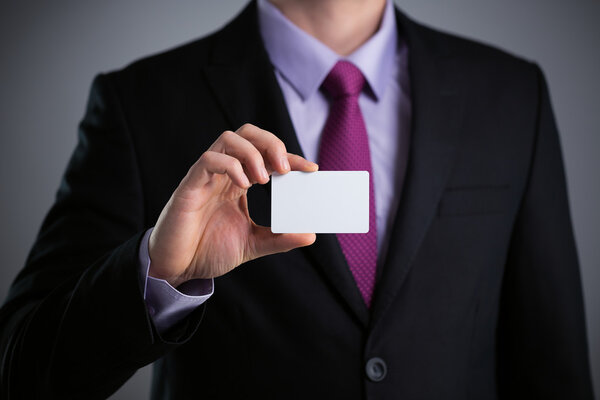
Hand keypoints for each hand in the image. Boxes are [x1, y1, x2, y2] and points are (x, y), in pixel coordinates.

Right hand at [148, 124, 317, 286]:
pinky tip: (242, 185)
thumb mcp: (252, 244)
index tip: (311, 169)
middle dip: (271, 143)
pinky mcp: (190, 186)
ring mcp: (206, 177)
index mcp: (238, 182)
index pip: (266, 155)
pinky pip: (208, 160)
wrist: (178, 268)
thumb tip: (309, 235)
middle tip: (285, 168)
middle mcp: (223, 173)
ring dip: (251, 153)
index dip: (290, 157)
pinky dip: (230, 165)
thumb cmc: (208, 251)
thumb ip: (279, 239)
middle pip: (247, 134)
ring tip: (263, 179)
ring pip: (228, 139)